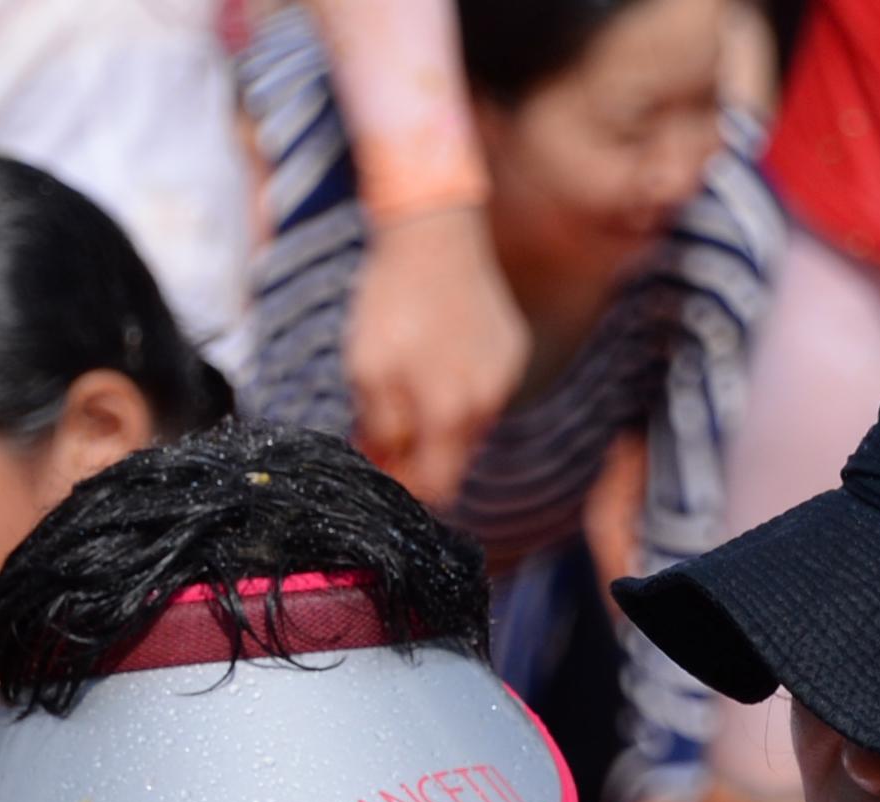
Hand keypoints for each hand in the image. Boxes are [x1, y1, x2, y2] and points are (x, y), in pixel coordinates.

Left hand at [346, 203, 528, 504]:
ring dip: (441, 417)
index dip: (405, 486)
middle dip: (422, 451)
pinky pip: (484, 388)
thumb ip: (381, 429)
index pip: (436, 488)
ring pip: (470, 425)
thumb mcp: (367, 369)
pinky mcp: (512, 352)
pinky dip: (461, 384)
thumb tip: (387, 465)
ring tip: (413, 377)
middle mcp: (486, 406)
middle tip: (388, 424)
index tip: (382, 466)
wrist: (436, 235)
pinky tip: (441, 350)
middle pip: (455, 459)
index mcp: (450, 416)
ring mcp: (505, 378)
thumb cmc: (393, 303)